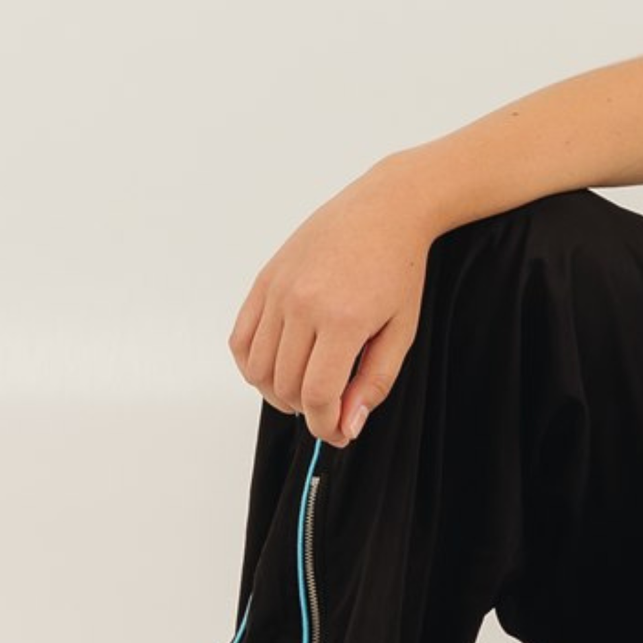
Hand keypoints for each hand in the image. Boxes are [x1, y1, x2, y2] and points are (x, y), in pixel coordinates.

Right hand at [226, 158, 433, 447]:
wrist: (385, 209)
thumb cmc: (399, 268)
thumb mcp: (402, 330)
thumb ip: (374, 382)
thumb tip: (347, 425)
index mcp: (344, 319)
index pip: (317, 395)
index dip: (324, 425)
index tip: (337, 432)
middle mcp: (303, 304)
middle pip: (285, 386)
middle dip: (306, 410)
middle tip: (328, 409)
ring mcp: (279, 290)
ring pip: (257, 368)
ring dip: (276, 393)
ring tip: (303, 390)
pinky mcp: (264, 280)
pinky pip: (240, 339)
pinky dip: (252, 364)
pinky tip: (277, 368)